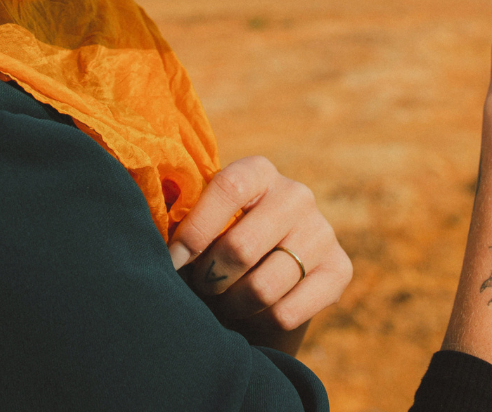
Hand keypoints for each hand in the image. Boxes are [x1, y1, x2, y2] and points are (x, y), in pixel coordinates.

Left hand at [167, 156, 351, 354]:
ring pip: (264, 287)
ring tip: (221, 301)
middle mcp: (296, 194)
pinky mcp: (340, 269)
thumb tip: (151, 233)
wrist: (271, 265)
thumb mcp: (207, 218)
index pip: (228, 188)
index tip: (174, 259)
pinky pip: (288, 312)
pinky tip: (252, 312)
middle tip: (199, 287)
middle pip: (242, 248)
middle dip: (210, 277)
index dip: (196, 228)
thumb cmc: (222, 236)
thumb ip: (183, 216)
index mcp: (259, 171)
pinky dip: (261, 321)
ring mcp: (322, 231)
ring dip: (232, 304)